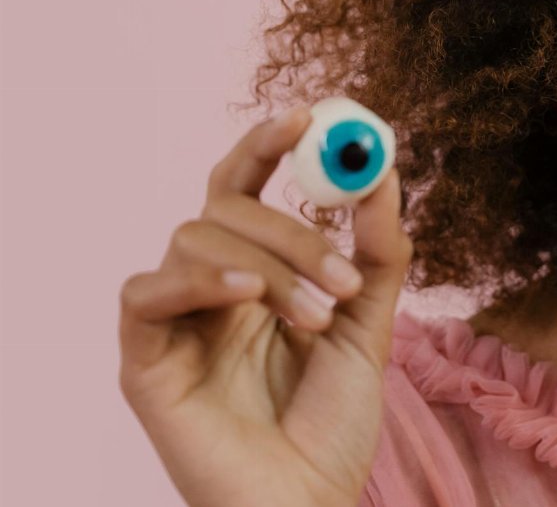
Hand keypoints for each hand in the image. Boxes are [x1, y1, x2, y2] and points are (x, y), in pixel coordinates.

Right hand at [118, 107, 410, 506]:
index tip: (308, 116)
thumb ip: (378, 251)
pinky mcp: (144, 358)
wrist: (309, 502)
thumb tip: (383, 171)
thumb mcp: (370, 325)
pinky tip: (248, 298)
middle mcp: (211, 288)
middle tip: (343, 275)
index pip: (247, 188)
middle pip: (227, 208)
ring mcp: (175, 321)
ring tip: (319, 319)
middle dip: (293, 230)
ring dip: (269, 265)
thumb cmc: (332, 422)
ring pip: (196, 238)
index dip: (267, 145)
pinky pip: (145, 292)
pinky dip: (198, 280)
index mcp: (257, 273)